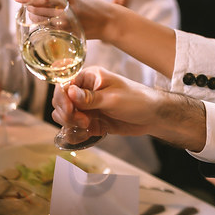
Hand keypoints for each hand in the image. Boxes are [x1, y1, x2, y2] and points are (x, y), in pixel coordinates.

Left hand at [17, 0, 117, 40]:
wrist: (108, 21)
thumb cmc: (88, 5)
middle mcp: (67, 6)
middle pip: (38, 8)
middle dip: (29, 8)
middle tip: (29, 7)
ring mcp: (67, 21)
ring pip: (40, 20)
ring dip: (34, 17)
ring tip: (36, 14)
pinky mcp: (68, 32)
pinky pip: (47, 29)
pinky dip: (42, 25)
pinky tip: (44, 22)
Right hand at [53, 66, 207, 150]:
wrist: (153, 116)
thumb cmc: (137, 100)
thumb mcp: (113, 98)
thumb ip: (90, 98)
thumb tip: (69, 91)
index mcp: (89, 78)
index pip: (64, 86)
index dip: (62, 99)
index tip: (70, 111)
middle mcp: (85, 91)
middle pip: (61, 102)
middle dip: (67, 114)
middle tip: (84, 121)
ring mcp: (87, 107)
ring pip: (65, 116)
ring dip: (71, 124)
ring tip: (88, 126)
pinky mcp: (91, 121)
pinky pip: (75, 128)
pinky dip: (75, 133)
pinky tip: (84, 136)